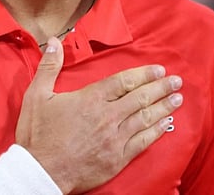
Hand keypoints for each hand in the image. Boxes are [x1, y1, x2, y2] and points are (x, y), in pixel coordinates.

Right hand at [16, 37, 182, 193]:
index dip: (143, 74)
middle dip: (160, 87)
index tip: (158, 70)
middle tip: (176, 80)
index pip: (123, 81)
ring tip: (177, 98)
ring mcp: (115, 137)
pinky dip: (156, 131)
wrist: (41, 171)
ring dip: (163, 106)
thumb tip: (54, 42)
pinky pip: (143, 141)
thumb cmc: (38, 135)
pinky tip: (165, 125)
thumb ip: (49, 66)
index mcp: (90, 98)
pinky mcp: (117, 157)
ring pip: (145, 118)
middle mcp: (107, 116)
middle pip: (140, 97)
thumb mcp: (36, 95)